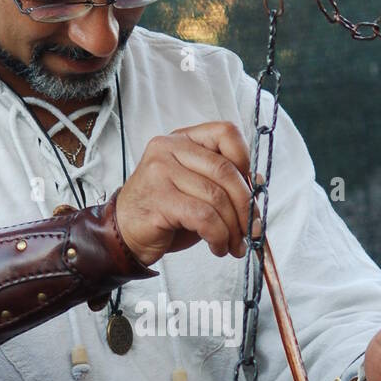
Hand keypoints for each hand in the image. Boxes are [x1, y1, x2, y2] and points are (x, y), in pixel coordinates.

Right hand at [115, 122, 254, 264]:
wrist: (124, 234)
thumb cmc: (163, 213)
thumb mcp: (195, 190)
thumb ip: (222, 182)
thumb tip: (257, 185)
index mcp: (182, 140)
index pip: (225, 133)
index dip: (246, 159)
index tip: (251, 189)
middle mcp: (169, 149)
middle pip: (225, 171)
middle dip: (246, 206)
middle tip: (253, 230)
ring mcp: (161, 172)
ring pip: (216, 197)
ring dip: (233, 228)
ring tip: (234, 245)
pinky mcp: (159, 199)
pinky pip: (203, 217)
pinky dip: (218, 236)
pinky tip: (218, 247)